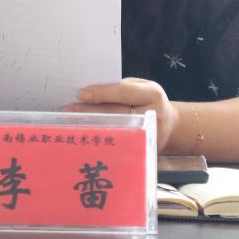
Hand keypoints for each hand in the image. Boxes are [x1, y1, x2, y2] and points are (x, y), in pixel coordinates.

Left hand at [62, 77, 179, 150]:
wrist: (171, 127)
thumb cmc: (149, 101)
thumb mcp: (143, 87)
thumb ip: (121, 88)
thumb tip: (89, 94)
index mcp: (153, 95)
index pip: (123, 92)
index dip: (102, 93)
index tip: (81, 94)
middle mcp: (151, 116)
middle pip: (116, 113)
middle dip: (89, 111)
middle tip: (67, 110)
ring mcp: (146, 136)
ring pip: (114, 131)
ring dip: (90, 127)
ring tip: (70, 123)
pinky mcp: (140, 150)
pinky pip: (116, 144)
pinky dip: (98, 139)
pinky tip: (83, 136)